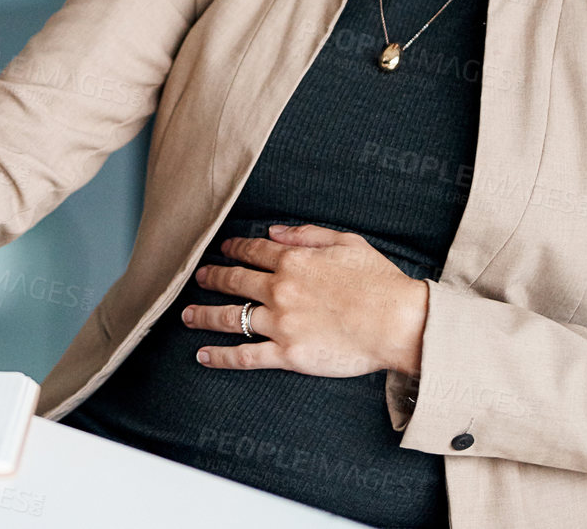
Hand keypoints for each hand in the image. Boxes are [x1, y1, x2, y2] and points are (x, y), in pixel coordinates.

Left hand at [181, 223, 427, 376]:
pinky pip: (244, 356)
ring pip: (230, 317)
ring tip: (187, 316)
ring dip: (203, 315)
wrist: (399, 322)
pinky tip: (203, 356)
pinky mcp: (287, 354)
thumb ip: (306, 234)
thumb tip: (273, 230)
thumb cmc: (380, 282)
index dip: (234, 249)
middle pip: (233, 281)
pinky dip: (220, 357)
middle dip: (211, 277)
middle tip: (198, 278)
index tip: (223, 250)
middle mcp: (279, 290)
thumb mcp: (346, 242)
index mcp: (293, 261)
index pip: (252, 251)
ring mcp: (280, 323)